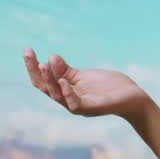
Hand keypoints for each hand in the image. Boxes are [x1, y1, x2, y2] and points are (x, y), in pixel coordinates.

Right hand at [23, 48, 149, 119]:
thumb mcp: (84, 75)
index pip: (43, 81)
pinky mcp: (92, 108)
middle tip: (31, 55)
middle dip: (36, 72)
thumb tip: (50, 58)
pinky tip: (64, 82)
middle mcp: (68, 100)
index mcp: (65, 91)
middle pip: (45, 89)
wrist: (132, 96)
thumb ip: (66, 70)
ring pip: (57, 96)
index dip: (33, 67)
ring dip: (50, 80)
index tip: (27, 50)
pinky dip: (68, 94)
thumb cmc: (108, 86)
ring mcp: (79, 106)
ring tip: (44, 65)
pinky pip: (75, 104)